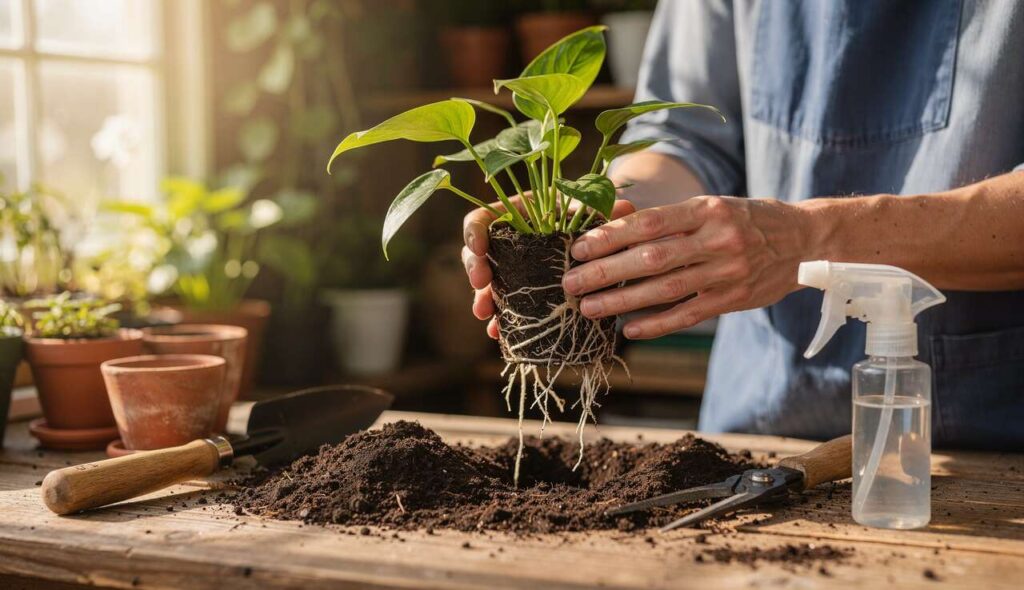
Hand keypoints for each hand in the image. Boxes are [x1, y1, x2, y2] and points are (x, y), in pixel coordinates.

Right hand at [463, 199, 636, 338]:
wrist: (600, 247)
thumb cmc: (594, 222)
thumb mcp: (595, 213)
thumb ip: (603, 209)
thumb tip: (624, 207)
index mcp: (517, 214)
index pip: (483, 218)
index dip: (475, 231)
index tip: (480, 247)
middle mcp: (508, 241)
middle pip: (477, 251)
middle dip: (474, 267)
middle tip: (481, 283)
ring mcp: (512, 268)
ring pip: (485, 281)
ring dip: (481, 297)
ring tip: (485, 314)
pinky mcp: (520, 292)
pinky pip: (502, 304)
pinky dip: (499, 318)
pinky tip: (498, 331)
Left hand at [562, 196, 813, 338]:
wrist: (805, 241)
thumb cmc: (747, 219)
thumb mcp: (712, 206)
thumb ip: (670, 219)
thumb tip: (616, 224)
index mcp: (707, 209)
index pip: (650, 223)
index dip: (611, 236)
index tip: (579, 247)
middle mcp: (717, 239)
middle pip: (651, 258)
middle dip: (606, 272)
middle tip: (570, 282)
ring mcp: (726, 272)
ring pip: (665, 290)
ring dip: (622, 301)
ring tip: (588, 308)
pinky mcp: (733, 300)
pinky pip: (688, 315)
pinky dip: (657, 324)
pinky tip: (629, 329)